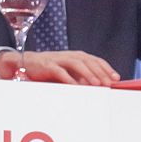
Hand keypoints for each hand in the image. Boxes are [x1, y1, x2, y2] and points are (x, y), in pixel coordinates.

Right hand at [0, 49, 119, 85]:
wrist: (24, 63)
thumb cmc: (47, 70)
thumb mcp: (66, 72)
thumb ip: (80, 76)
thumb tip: (99, 85)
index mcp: (73, 56)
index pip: (93, 59)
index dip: (106, 67)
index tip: (116, 78)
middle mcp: (66, 55)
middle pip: (87, 60)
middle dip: (100, 71)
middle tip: (109, 83)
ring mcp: (56, 59)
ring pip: (76, 63)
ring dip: (88, 73)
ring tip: (97, 84)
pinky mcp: (46, 65)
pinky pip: (59, 71)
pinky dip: (69, 79)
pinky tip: (77, 86)